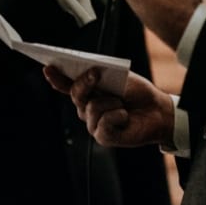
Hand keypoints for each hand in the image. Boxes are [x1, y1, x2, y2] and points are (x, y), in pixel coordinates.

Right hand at [44, 66, 174, 147]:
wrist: (157, 111)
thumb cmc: (137, 93)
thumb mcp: (119, 77)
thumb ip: (101, 75)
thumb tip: (87, 70)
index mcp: (87, 92)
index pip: (66, 85)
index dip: (56, 77)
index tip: (48, 67)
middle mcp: (86, 109)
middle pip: (76, 94)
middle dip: (85, 82)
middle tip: (95, 73)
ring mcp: (93, 124)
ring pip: (92, 108)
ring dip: (112, 102)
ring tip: (124, 105)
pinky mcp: (103, 137)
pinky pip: (104, 123)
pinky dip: (118, 116)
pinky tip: (125, 117)